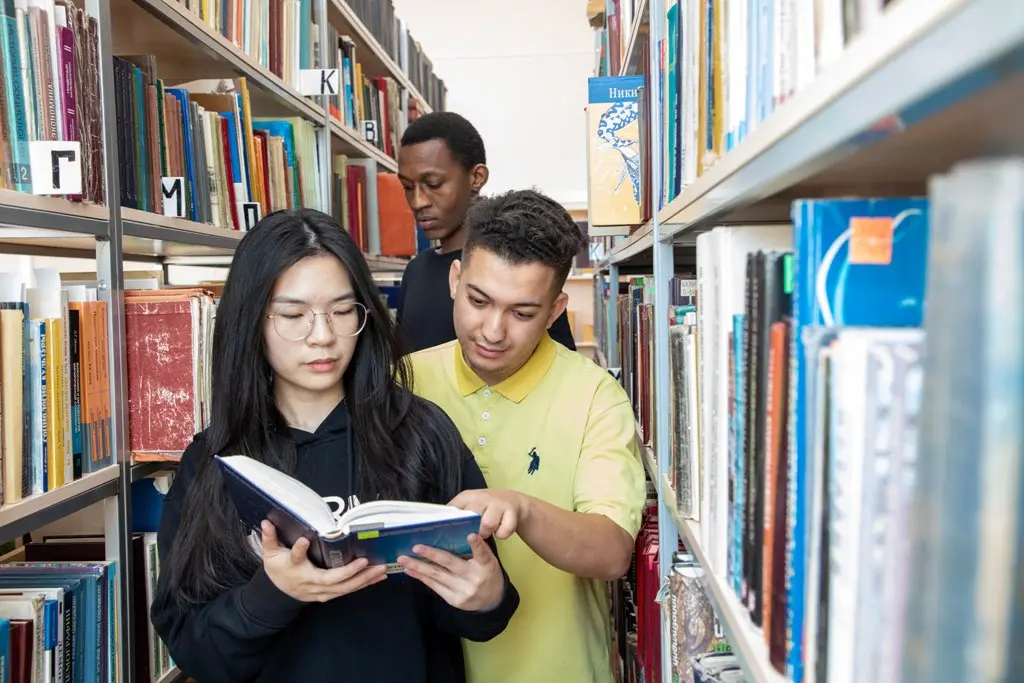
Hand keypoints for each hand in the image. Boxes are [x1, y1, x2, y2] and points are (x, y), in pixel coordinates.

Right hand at [260, 520, 387, 601]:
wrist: (277, 595)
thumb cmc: (278, 570)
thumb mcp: (270, 554)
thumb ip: (269, 538)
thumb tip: (266, 522)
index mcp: (294, 568)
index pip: (295, 558)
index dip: (299, 549)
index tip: (304, 540)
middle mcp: (309, 582)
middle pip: (330, 580)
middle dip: (350, 572)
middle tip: (367, 562)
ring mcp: (320, 591)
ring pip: (343, 589)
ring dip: (363, 580)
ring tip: (380, 570)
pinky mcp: (328, 595)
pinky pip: (347, 591)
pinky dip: (363, 585)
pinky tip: (377, 578)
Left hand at [397, 534, 505, 611]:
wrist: (492, 602)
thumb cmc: (487, 574)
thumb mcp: (488, 561)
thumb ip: (476, 550)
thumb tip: (455, 533)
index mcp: (486, 565)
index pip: (482, 553)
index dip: (476, 544)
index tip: (471, 535)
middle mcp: (474, 578)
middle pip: (451, 563)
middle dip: (431, 554)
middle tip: (416, 547)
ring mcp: (462, 590)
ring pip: (437, 576)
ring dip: (418, 566)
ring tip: (404, 559)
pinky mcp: (453, 600)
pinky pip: (434, 586)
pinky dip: (421, 577)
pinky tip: (410, 570)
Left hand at [448, 489, 527, 539]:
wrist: (512, 501)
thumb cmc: (485, 506)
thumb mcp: (469, 505)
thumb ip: (456, 514)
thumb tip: (436, 528)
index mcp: (467, 496)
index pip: (454, 509)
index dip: (451, 523)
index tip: (449, 533)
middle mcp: (482, 497)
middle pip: (472, 517)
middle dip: (471, 530)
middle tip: (473, 534)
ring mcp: (498, 504)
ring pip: (487, 525)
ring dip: (486, 533)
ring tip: (486, 533)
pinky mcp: (512, 512)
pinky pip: (504, 531)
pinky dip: (501, 535)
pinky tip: (500, 531)